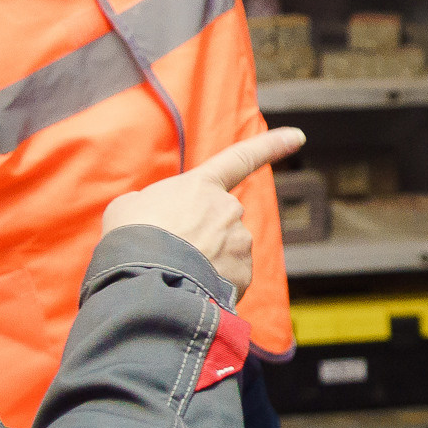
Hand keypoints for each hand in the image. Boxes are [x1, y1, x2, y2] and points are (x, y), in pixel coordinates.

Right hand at [100, 127, 306, 292]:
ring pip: (226, 253)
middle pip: (221, 222)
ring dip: (207, 264)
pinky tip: (191, 290)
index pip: (240, 159)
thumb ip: (153, 204)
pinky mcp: (244, 274)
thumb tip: (160, 219)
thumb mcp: (129, 207)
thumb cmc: (132, 239)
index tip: (297, 137)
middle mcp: (228, 209)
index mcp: (202, 186)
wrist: (145, 278)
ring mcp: (239, 242)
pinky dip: (215, 287)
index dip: (271, 146)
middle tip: (170, 254)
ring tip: (175, 274)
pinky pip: (231, 280)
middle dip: (202, 238)